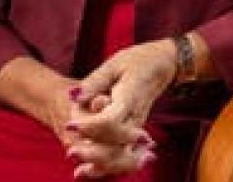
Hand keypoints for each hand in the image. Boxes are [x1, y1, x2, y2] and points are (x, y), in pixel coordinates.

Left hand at [67, 40, 176, 170]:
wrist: (163, 66)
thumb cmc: (137, 61)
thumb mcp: (114, 64)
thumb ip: (94, 81)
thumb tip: (73, 97)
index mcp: (130, 97)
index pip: (111, 119)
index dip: (90, 126)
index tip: (69, 126)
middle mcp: (135, 117)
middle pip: (117, 145)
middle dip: (93, 153)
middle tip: (70, 153)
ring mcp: (137, 128)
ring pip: (123, 156)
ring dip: (101, 166)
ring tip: (79, 171)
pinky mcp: (134, 134)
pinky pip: (125, 157)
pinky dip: (109, 167)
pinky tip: (88, 172)